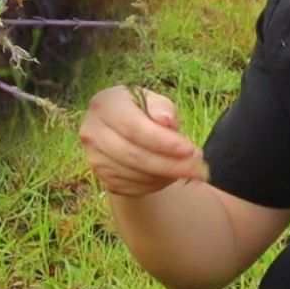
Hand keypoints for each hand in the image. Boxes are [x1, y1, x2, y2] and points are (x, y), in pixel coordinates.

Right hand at [79, 85, 209, 196]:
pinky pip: (132, 187)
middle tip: (197, 170)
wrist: (122, 131)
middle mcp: (92, 131)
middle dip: (169, 165)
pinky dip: (155, 185)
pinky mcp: (102, 177)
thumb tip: (166, 122)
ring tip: (186, 171)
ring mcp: (94, 157)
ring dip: (165, 176)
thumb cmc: (142, 111)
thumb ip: (162, 108)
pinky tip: (168, 176)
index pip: (134, 128)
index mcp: (104, 105)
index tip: (190, 150)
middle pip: (133, 155)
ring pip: (134, 174)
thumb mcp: (154, 101)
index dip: (164, 142)